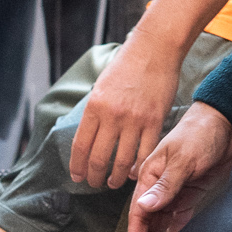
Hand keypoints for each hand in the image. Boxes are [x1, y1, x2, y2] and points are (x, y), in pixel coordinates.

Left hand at [66, 22, 185, 193]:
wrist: (154, 49)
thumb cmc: (126, 65)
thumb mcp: (101, 86)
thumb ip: (96, 112)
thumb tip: (91, 135)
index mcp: (94, 106)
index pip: (80, 146)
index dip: (77, 166)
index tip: (77, 177)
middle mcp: (111, 116)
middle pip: (99, 158)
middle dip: (94, 176)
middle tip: (95, 183)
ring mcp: (134, 120)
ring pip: (122, 161)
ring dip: (116, 177)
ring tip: (114, 182)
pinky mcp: (154, 121)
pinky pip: (144, 152)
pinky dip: (138, 167)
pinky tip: (135, 173)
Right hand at [115, 103, 231, 231]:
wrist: (223, 125)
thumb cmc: (198, 136)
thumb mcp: (182, 159)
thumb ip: (165, 185)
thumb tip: (144, 208)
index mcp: (148, 177)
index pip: (138, 214)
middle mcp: (157, 187)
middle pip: (143, 223)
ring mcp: (173, 193)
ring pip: (157, 224)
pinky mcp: (189, 196)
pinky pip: (177, 221)